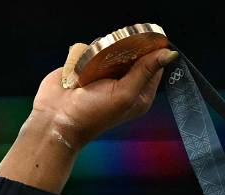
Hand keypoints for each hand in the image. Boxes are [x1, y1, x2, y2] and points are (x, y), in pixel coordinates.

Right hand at [31, 43, 178, 149]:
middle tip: (113, 60)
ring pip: (111, 49)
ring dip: (102, 52)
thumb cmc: (92, 114)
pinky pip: (91, 50)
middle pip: (134, 53)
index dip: (151, 51)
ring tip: (93, 69)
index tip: (141, 45)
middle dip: (124, 50)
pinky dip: (86, 54)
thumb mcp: (124, 93)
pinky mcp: (87, 68)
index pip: (154, 64)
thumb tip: (169, 54)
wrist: (55, 119)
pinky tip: (81, 68)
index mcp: (140, 93)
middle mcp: (125, 83)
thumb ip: (145, 71)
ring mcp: (105, 75)